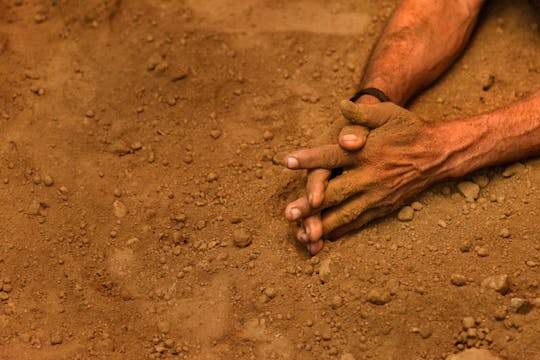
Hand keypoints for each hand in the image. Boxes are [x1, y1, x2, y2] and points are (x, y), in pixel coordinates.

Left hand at [285, 101, 448, 253]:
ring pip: (345, 213)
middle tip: (289, 213)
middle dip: (310, 204)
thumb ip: (362, 112)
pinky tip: (325, 237)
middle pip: (335, 193)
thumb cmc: (408, 130)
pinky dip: (341, 231)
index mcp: (367, 152)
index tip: (288, 161)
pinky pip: (359, 222)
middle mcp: (370, 176)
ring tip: (301, 234)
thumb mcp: (388, 113)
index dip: (310, 158)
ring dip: (322, 224)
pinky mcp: (383, 207)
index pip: (332, 155)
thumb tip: (341, 106)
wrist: (438, 154)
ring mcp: (376, 195)